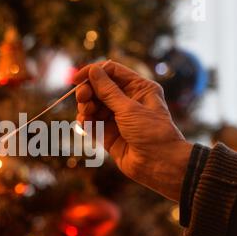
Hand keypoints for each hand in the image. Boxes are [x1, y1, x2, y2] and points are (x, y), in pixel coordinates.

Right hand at [73, 61, 192, 201]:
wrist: (159, 164)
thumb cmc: (152, 133)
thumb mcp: (129, 109)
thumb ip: (108, 91)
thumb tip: (93, 70)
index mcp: (138, 88)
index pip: (112, 71)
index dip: (94, 72)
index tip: (78, 78)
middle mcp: (127, 100)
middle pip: (99, 88)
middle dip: (88, 91)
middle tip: (82, 98)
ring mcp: (117, 117)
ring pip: (93, 105)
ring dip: (85, 107)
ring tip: (85, 114)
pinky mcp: (108, 134)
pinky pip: (92, 122)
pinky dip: (85, 121)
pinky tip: (84, 124)